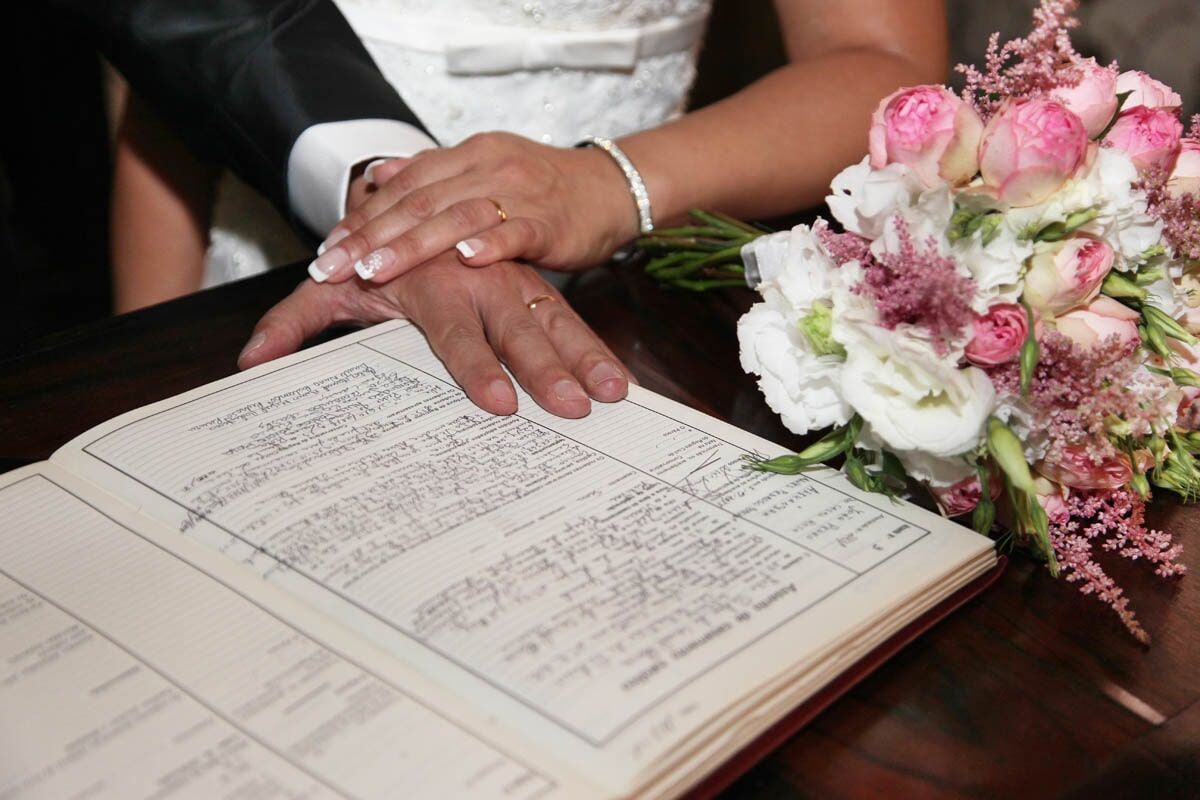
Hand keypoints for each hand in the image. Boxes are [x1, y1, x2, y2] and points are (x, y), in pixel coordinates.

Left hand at [238, 253, 633, 417]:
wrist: (417, 194)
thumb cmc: (378, 254)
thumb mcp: (334, 283)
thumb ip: (294, 320)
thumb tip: (249, 364)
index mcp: (429, 284)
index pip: (455, 332)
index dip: (478, 366)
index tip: (501, 405)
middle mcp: (476, 279)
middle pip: (516, 326)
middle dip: (547, 368)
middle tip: (571, 408)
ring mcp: (510, 277)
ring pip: (553, 317)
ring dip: (583, 356)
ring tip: (612, 394)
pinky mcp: (533, 278)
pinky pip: (566, 311)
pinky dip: (591, 342)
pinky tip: (616, 376)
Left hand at [306, 132, 637, 284]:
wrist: (609, 189)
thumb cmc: (543, 190)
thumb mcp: (482, 171)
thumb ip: (432, 175)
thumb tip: (380, 176)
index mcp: (466, 156)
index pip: (402, 186)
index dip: (362, 218)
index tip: (326, 250)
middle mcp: (487, 168)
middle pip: (418, 202)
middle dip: (370, 237)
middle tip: (332, 267)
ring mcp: (519, 193)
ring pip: (456, 217)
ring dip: (412, 245)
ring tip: (375, 269)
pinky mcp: (550, 221)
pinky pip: (515, 231)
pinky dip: (489, 244)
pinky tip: (464, 260)